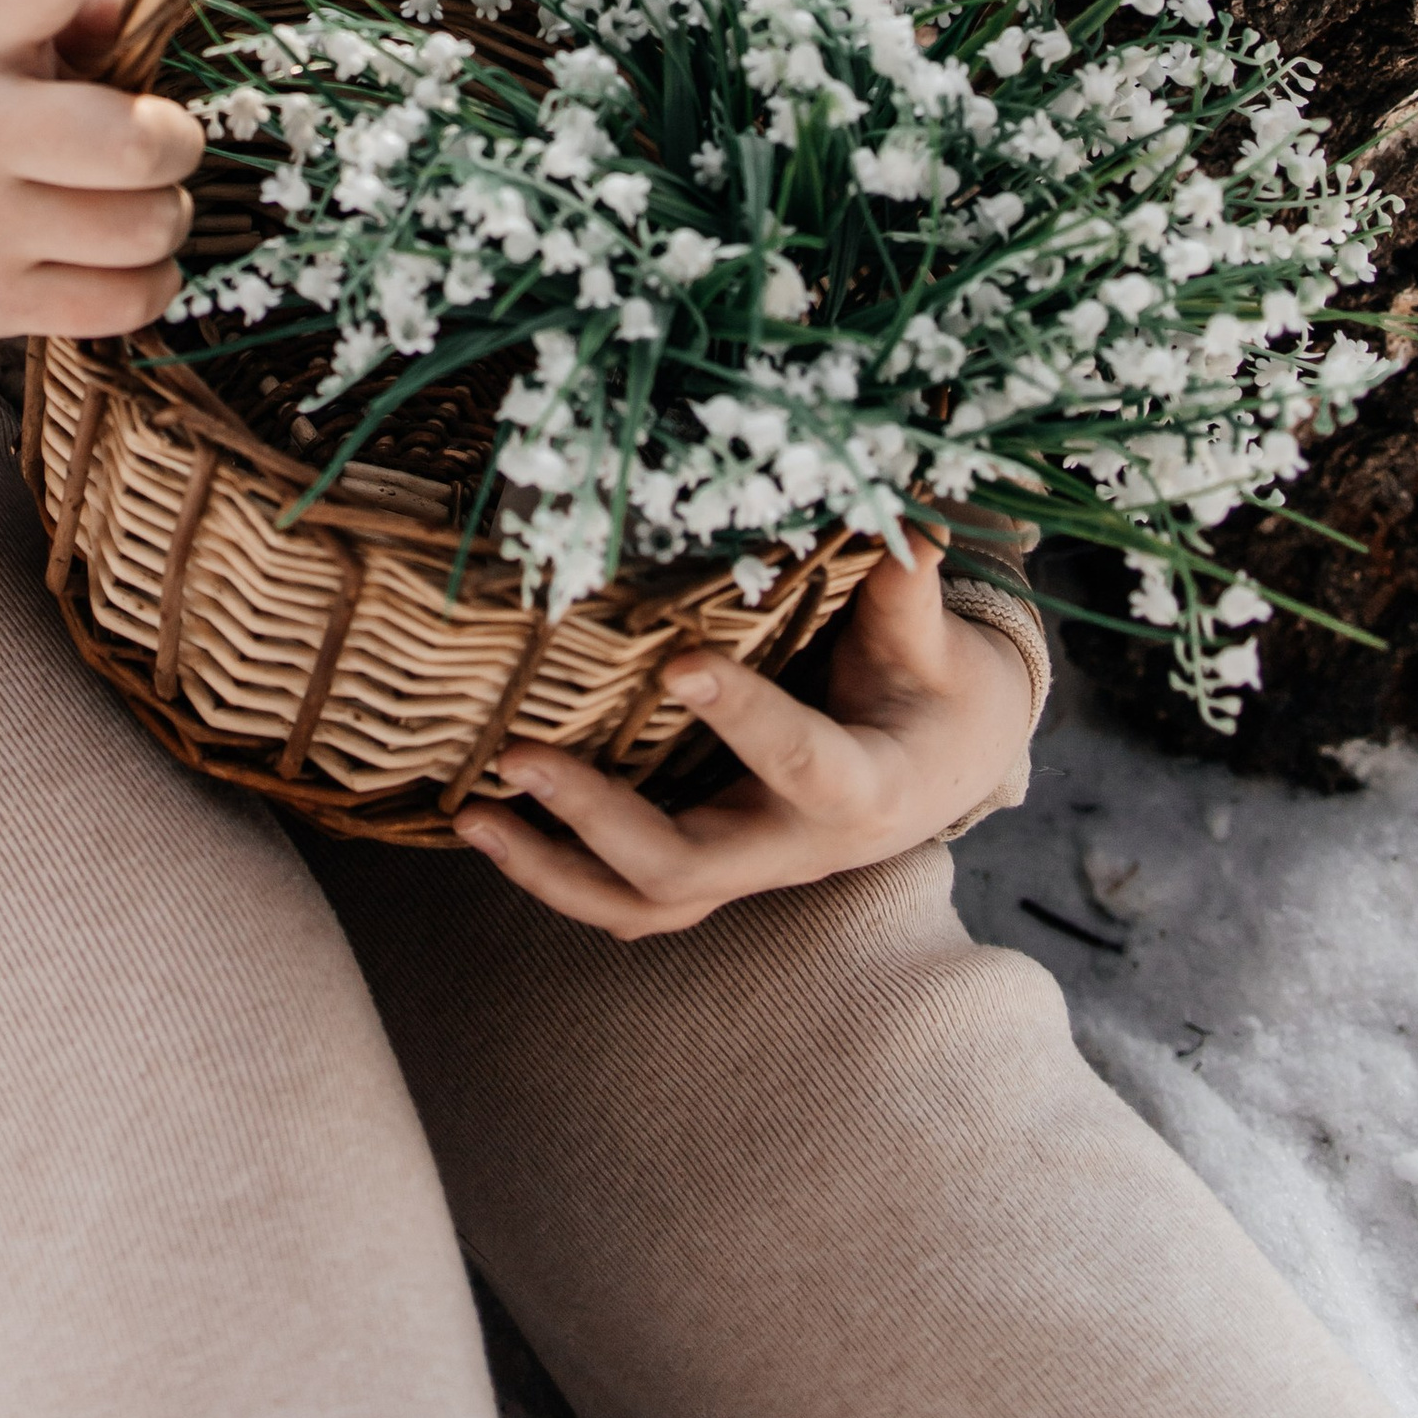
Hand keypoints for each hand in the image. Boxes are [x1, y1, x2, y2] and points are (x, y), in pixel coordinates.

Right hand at [0, 0, 213, 339]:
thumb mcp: (10, 32)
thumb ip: (90, 3)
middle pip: (131, 143)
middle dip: (177, 142)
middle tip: (163, 141)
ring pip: (147, 227)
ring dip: (166, 214)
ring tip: (126, 200)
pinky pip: (134, 300)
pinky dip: (151, 278)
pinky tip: (112, 255)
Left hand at [453, 533, 1033, 938]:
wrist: (946, 765)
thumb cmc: (936, 689)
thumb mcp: (934, 641)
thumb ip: (909, 589)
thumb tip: (908, 513)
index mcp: (862, 788)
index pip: (801, 762)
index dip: (744, 720)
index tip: (678, 664)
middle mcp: (795, 848)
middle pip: (690, 866)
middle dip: (598, 820)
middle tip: (517, 756)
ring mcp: (748, 870)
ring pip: (644, 904)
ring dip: (551, 870)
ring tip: (471, 814)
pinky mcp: (715, 869)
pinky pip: (630, 899)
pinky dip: (558, 876)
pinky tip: (493, 829)